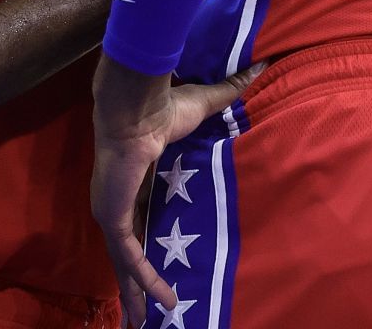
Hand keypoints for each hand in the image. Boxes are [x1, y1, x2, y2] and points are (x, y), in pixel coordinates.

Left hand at [91, 56, 263, 326]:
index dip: (143, 242)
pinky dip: (143, 278)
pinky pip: (129, 256)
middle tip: (142, 311)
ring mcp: (110, 209)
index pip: (136, 219)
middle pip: (125, 249)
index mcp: (130, 179)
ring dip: (136, 289)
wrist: (134, 105)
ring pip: (123, 261)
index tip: (154, 262)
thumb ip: (229, 94)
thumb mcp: (202, 108)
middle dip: (133, 279)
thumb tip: (261, 67)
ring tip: (146, 319)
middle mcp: (116, 199)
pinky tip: (160, 301)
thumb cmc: (162, 106)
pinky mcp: (113, 216)